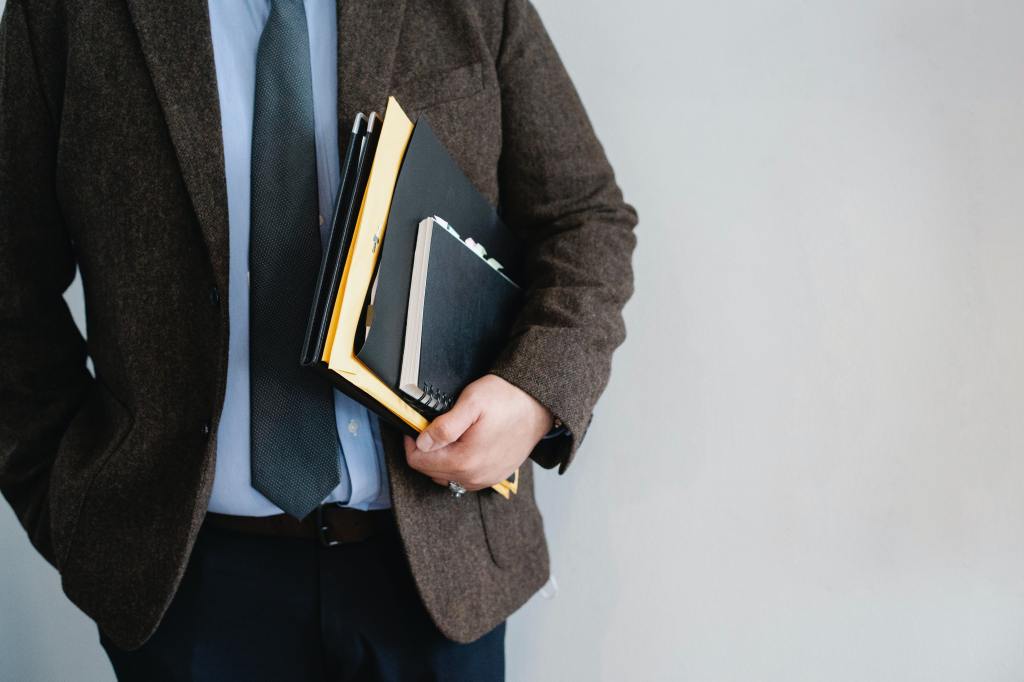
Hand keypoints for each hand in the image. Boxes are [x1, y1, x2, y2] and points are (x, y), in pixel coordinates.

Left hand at [404, 374, 554, 490]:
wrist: (539, 404)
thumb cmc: (508, 400)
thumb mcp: (471, 403)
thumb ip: (443, 427)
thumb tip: (421, 442)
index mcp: (464, 461)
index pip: (418, 461)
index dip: (412, 442)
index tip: (417, 426)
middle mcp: (474, 477)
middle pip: (431, 471)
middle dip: (427, 450)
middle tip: (434, 426)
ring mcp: (486, 479)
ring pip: (446, 476)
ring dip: (441, 458)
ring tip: (450, 435)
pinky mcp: (495, 476)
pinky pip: (464, 477)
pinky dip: (458, 464)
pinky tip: (464, 445)